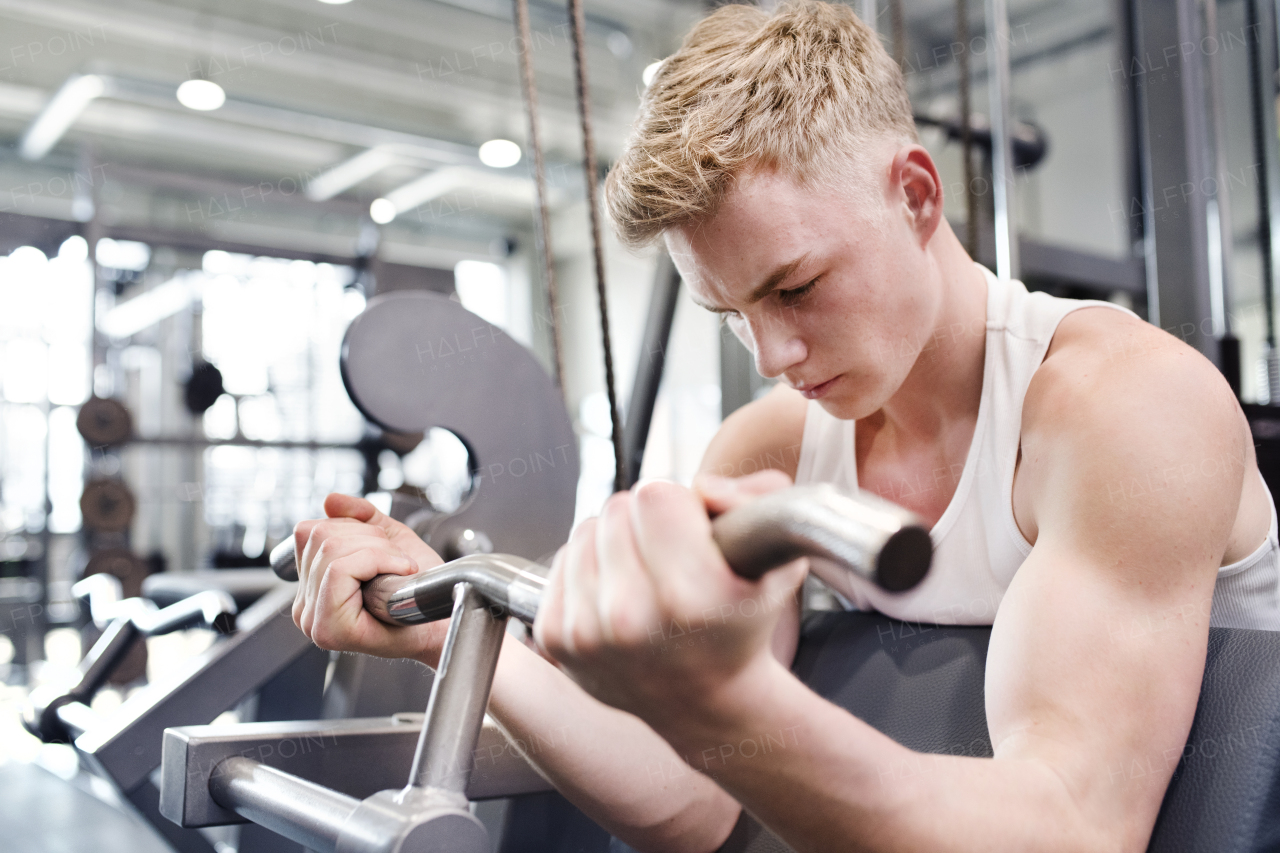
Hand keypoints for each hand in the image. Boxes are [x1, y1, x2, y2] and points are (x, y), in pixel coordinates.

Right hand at [292, 493, 449, 666]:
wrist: (441, 623)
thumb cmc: (419, 591)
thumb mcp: (388, 541)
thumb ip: (360, 517)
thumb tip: (330, 500)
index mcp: (311, 586)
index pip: (309, 532)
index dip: (352, 527)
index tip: (384, 548)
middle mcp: (304, 606)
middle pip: (321, 536)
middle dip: (369, 537)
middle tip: (396, 559)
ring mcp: (312, 619)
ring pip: (331, 549)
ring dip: (377, 549)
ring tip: (397, 568)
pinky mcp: (328, 628)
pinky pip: (341, 568)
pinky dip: (377, 560)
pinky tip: (399, 571)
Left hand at [533, 471, 805, 744]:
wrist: (706, 703)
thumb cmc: (742, 625)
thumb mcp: (776, 564)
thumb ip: (755, 503)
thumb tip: (704, 488)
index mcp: (688, 597)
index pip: (654, 495)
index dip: (679, 504)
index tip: (695, 532)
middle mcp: (630, 620)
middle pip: (617, 508)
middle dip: (646, 521)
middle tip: (671, 556)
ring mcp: (587, 633)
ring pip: (586, 530)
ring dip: (615, 541)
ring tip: (647, 576)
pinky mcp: (556, 640)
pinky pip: (562, 560)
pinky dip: (589, 567)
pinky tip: (620, 595)